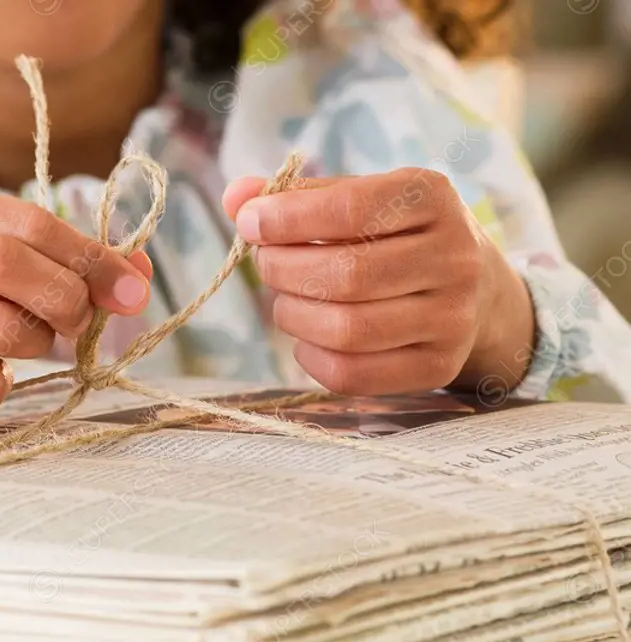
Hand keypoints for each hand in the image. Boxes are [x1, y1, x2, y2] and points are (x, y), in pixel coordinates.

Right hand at [0, 184, 151, 426]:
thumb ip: (67, 260)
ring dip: (36, 344)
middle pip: (6, 266)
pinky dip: (3, 385)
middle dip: (65, 299)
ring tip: (23, 343)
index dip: (90, 258)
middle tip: (79, 322)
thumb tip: (137, 277)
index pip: (28, 221)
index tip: (130, 291)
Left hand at [223, 169, 534, 395]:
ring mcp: (451, 318)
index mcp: (433, 198)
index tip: (251, 222)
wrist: (477, 293)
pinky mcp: (437, 367)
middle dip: (285, 271)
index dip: (289, 218)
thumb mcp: (360, 201)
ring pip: (347, 329)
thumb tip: (236, 197)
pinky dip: (310, 357)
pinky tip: (306, 338)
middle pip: (346, 275)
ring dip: (294, 316)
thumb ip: (298, 196)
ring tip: (285, 302)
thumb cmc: (397, 239)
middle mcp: (453, 257)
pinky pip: (352, 374)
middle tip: (267, 265)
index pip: (351, 208)